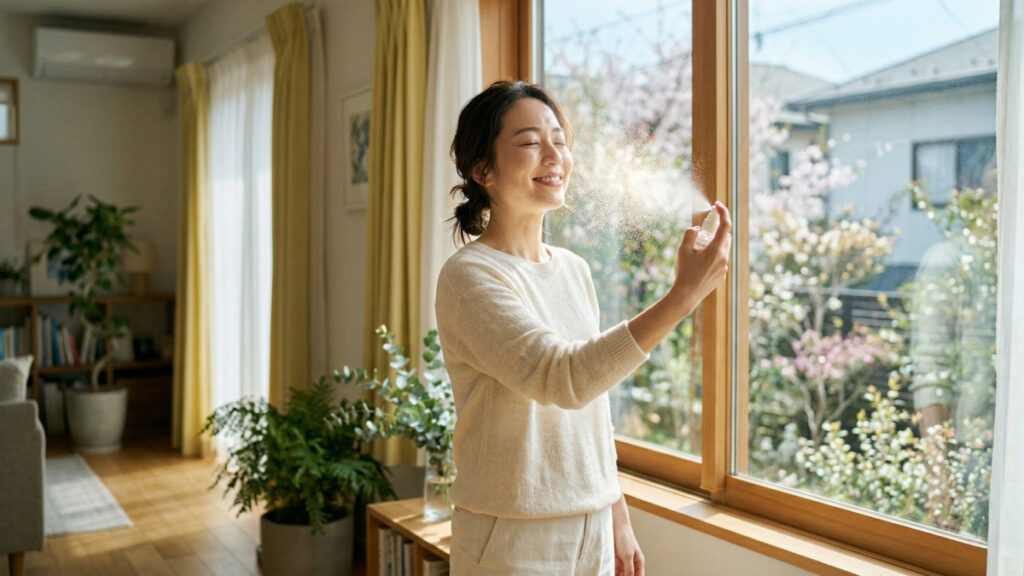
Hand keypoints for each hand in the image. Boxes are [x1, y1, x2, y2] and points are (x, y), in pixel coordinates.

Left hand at [614, 523, 643, 575]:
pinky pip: (614, 572)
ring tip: (612, 575)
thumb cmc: (625, 538)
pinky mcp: (615, 561)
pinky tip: (608, 574)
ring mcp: (623, 563)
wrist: (615, 527)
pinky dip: (612, 574)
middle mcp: (631, 564)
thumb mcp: (628, 555)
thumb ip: (629, 569)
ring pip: (621, 575)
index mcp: (638, 563)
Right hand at [669, 200, 731, 314]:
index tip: (717, 205)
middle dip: (716, 229)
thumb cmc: (684, 273)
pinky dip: (713, 254)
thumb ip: (690, 234)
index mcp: (716, 250)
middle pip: (725, 236)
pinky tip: (699, 261)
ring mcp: (723, 268)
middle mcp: (724, 258)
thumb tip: (697, 230)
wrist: (686, 296)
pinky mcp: (721, 275)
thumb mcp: (683, 250)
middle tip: (704, 227)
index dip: (722, 212)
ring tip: (698, 247)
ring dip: (714, 242)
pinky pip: (720, 259)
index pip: (725, 225)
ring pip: (723, 248)